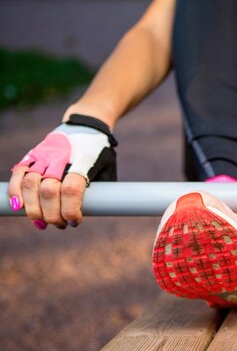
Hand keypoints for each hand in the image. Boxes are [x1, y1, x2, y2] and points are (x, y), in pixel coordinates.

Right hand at [8, 114, 116, 228]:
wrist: (86, 126)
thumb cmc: (99, 153)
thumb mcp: (108, 169)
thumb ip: (100, 190)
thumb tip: (91, 215)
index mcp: (83, 160)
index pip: (71, 189)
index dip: (70, 210)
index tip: (75, 221)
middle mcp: (61, 156)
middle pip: (48, 190)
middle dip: (52, 215)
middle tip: (61, 224)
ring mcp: (44, 154)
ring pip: (30, 184)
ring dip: (33, 208)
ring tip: (42, 222)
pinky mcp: (33, 154)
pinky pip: (19, 173)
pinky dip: (15, 191)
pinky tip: (18, 206)